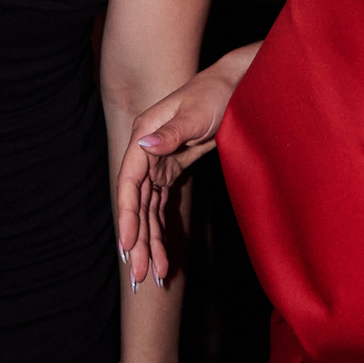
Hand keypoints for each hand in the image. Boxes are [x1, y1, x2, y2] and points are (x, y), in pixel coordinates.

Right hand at [118, 44, 261, 286]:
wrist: (236, 86)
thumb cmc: (215, 95)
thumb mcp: (196, 114)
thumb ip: (170, 134)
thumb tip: (144, 148)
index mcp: (144, 135)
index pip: (129, 183)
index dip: (127, 216)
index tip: (128, 246)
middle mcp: (146, 151)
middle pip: (137, 203)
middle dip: (138, 240)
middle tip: (139, 275)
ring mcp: (158, 163)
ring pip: (148, 211)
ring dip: (149, 242)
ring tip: (154, 275)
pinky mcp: (172, 171)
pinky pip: (161, 207)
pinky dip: (161, 231)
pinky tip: (163, 255)